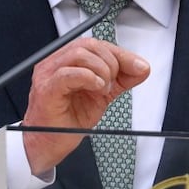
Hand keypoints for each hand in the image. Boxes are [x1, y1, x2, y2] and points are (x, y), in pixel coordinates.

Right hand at [22, 38, 149, 174]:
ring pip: (79, 54)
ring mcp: (48, 74)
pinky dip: (88, 78)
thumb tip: (142, 68)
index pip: (95, 44)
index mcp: (68, 61)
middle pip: (87, 44)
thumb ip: (122, 79)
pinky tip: (97, 88)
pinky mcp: (47, 90)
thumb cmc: (68, 119)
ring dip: (101, 71)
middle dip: (110, 61)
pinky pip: (67, 74)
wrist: (50, 144)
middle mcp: (55, 63)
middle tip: (114, 82)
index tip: (138, 66)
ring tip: (103, 89)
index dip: (120, 53)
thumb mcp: (102, 94)